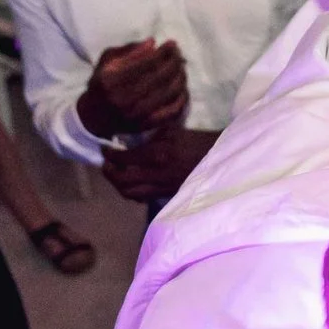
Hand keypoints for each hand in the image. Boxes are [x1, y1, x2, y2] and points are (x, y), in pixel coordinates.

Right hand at [77, 39, 187, 138]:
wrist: (95, 117)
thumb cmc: (103, 83)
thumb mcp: (107, 62)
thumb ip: (129, 51)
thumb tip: (153, 42)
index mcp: (110, 80)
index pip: (145, 63)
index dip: (162, 52)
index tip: (171, 43)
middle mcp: (123, 98)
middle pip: (160, 77)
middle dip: (174, 62)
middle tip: (178, 54)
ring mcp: (137, 114)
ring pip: (169, 92)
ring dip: (180, 77)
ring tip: (181, 67)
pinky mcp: (148, 124)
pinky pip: (173, 110)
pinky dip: (182, 96)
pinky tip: (182, 86)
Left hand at [99, 125, 217, 203]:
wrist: (222, 159)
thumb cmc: (199, 141)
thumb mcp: (173, 131)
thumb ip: (150, 136)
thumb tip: (129, 140)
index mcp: (157, 154)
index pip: (122, 158)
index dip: (109, 154)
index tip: (106, 149)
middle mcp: (156, 173)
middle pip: (120, 180)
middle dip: (109, 172)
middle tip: (107, 163)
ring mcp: (162, 186)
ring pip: (129, 193)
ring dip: (118, 184)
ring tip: (117, 175)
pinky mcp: (168, 194)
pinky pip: (142, 197)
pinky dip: (132, 192)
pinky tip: (133, 183)